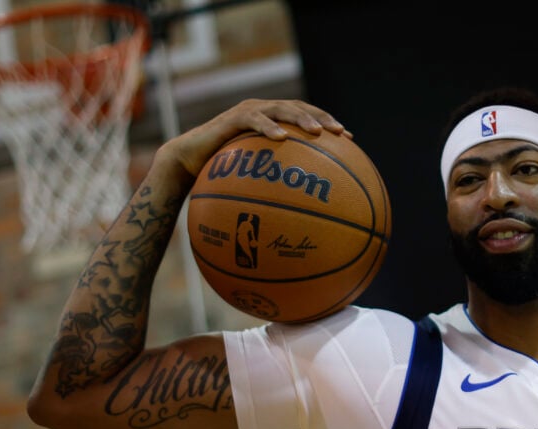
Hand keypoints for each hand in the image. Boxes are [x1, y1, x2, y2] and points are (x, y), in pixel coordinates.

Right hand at [158, 98, 350, 179]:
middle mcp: (264, 111)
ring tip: (317, 132)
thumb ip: (275, 183)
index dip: (328, 124)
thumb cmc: (221, 173)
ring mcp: (248, 111)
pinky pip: (253, 120)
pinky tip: (281, 139)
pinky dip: (268, 127)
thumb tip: (303, 212)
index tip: (349, 138)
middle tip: (340, 133)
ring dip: (301, 118)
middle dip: (322, 118)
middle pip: (300, 107)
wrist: (188, 162)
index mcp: (274, 122)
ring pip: (280, 108)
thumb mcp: (254, 178)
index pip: (307, 117)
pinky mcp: (231, 118)